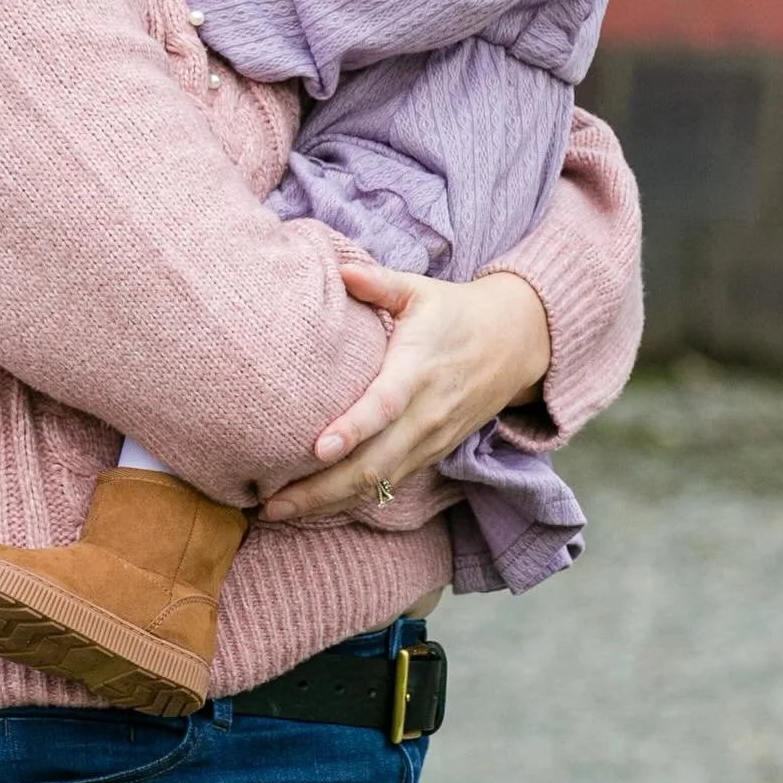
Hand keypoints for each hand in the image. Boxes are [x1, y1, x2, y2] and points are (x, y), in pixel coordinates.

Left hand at [259, 261, 550, 521]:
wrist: (513, 345)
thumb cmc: (455, 313)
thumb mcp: (420, 290)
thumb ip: (379, 282)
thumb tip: (341, 270)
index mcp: (417, 370)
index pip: (384, 405)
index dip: (353, 429)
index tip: (317, 447)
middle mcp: (424, 414)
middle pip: (373, 464)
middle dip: (320, 489)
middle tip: (269, 503)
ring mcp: (429, 441)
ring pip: (378, 484)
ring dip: (328, 503)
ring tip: (277, 512)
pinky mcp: (430, 455)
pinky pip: (388, 487)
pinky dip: (351, 502)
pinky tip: (313, 508)